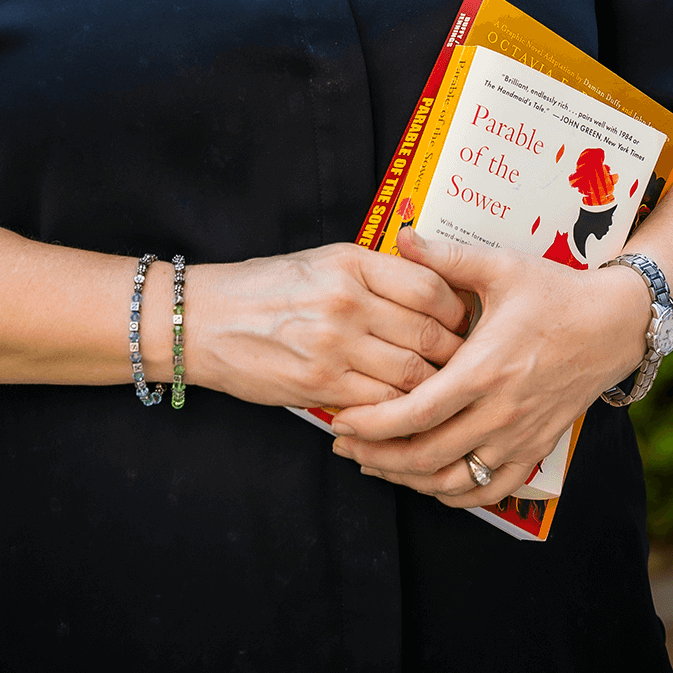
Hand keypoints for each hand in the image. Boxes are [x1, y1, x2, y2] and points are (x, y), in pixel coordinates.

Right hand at [184, 242, 468, 409]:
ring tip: (442, 392)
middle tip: (466, 364)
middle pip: (430, 334)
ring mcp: (335, 345)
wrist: (206, 319)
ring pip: (413, 375)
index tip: (462, 322)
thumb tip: (433, 291)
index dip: (457, 310)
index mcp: (352, 263)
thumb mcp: (323, 261)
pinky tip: (404, 410)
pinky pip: (381, 404)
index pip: (431, 287)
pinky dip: (400, 411)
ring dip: (434, 389)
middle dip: (456, 356)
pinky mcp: (321, 384)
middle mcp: (347, 300)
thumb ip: (375, 274)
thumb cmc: (266, 288)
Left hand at [330, 229, 650, 505]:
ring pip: (455, 481)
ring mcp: (520, 435)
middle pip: (427, 455)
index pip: (417, 412)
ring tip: (375, 466)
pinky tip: (428, 482)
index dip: (373, 424)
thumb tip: (401, 235)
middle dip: (378, 457)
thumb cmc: (553, 291)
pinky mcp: (536, 448)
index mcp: (485, 368)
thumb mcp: (499, 267)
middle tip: (343, 447)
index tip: (340, 421)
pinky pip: (491, 490)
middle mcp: (501, 411)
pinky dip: (455, 494)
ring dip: (410, 480)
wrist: (613, 323)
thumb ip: (446, 257)